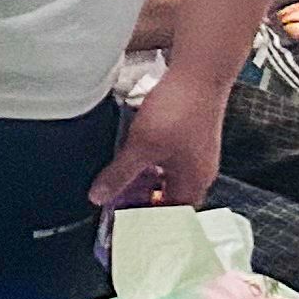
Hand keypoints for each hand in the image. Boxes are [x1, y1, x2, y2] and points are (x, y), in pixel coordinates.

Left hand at [91, 67, 224, 214]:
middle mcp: (199, 172)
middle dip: (142, 203)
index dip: (148, 224)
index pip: (172, 217)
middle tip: (114, 206)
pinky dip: (149, 165)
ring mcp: (195, 154)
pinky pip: (166, 161)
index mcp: (194, 182)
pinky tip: (131, 158)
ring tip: (117, 185)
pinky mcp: (188, 138)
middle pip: (169, 199)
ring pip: (166, 178)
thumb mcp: (142, 147)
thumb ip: (120, 174)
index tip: (122, 226)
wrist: (200, 72)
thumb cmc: (179, 109)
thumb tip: (98, 198)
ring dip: (144, 183)